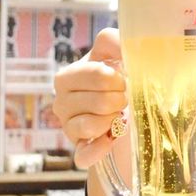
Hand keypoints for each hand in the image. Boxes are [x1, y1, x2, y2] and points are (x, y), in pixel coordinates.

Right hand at [52, 28, 127, 167]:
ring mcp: (68, 128)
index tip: (124, 78)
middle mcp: (62, 102)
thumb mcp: (118, 56)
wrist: (132, 113)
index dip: (116, 78)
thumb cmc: (122, 80)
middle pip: (98, 101)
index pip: (95, 74)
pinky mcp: (79, 151)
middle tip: (124, 98)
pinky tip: (110, 140)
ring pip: (91, 126)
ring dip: (113, 120)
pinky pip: (84, 154)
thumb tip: (122, 41)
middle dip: (119, 99)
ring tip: (119, 114)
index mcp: (69, 76)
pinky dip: (99, 149)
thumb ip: (115, 42)